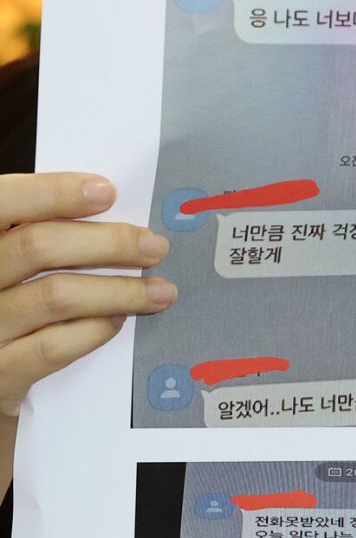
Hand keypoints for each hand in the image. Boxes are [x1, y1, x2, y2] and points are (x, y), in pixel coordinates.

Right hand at [0, 172, 176, 494]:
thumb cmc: (3, 316)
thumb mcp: (9, 272)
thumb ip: (35, 240)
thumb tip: (106, 211)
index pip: (1, 201)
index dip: (53, 192)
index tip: (106, 191)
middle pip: (36, 247)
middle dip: (107, 243)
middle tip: (154, 247)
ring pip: (55, 295)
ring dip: (118, 289)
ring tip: (158, 290)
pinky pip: (54, 346)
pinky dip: (94, 330)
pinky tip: (119, 322)